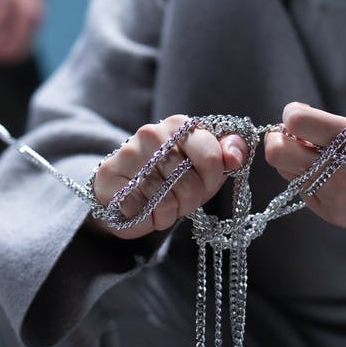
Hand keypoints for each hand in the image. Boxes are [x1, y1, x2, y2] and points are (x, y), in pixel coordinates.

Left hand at [0, 0, 44, 62]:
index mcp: (26, 11)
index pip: (14, 40)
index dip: (0, 50)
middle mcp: (36, 18)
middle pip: (22, 47)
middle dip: (5, 56)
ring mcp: (39, 21)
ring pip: (26, 47)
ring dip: (10, 54)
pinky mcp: (37, 23)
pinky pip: (28, 41)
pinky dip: (15, 47)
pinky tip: (2, 47)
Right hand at [87, 115, 248, 239]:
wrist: (122, 188)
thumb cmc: (170, 176)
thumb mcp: (203, 164)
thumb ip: (227, 153)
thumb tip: (236, 157)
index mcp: (179, 125)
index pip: (211, 156)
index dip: (212, 180)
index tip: (203, 182)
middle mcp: (151, 134)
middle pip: (189, 184)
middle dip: (189, 201)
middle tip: (179, 199)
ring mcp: (127, 155)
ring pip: (166, 202)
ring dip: (169, 213)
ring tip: (159, 204)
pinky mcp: (109, 179)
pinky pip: (143, 213)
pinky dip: (149, 220)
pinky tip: (143, 209)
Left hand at [264, 56, 345, 246]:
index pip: (295, 122)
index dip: (294, 112)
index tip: (307, 111)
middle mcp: (338, 173)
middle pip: (277, 151)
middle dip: (281, 136)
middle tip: (301, 131)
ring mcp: (333, 197)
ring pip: (285, 171)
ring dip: (293, 156)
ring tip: (318, 149)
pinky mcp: (331, 214)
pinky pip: (300, 190)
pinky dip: (305, 176)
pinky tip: (328, 169)